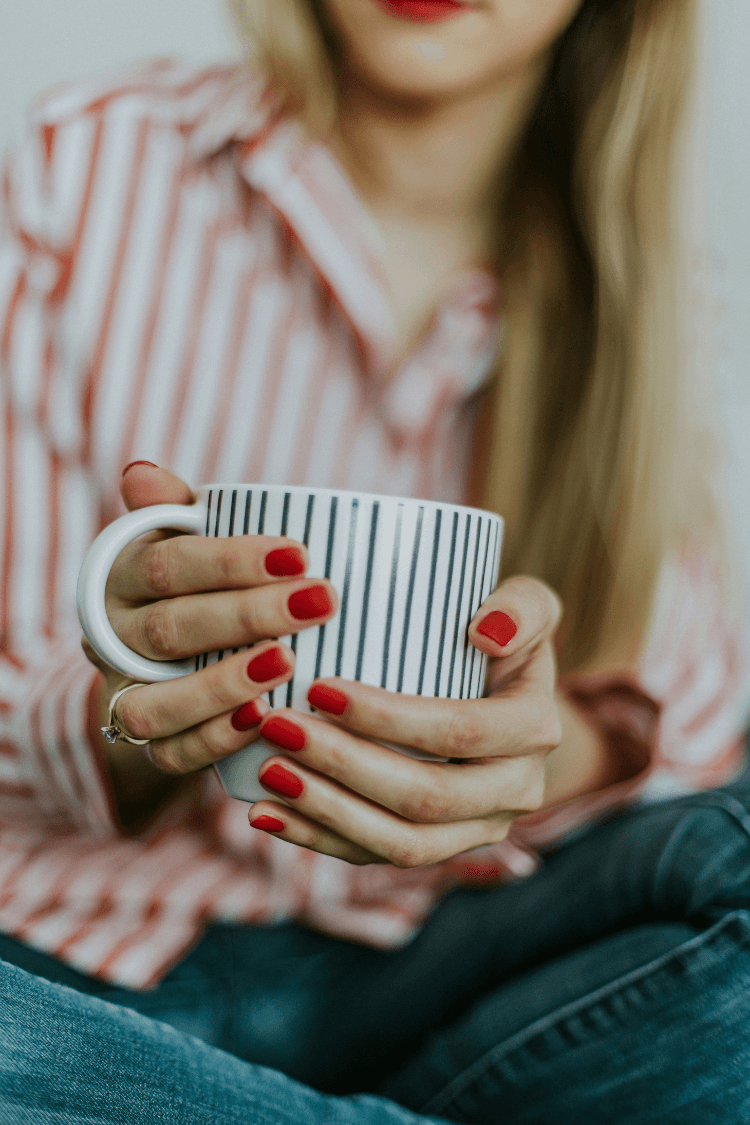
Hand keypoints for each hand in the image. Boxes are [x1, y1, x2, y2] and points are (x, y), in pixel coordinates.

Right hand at [83, 463, 337, 798]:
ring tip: (287, 663)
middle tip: (320, 601)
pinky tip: (263, 719)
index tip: (300, 553)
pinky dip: (215, 739)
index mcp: (121, 576)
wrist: (173, 656)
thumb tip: (143, 474)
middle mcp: (113, 637)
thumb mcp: (188, 537)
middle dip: (248, 615)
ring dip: (222, 684)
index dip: (230, 560)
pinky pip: (170, 752)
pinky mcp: (148, 743)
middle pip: (170, 630)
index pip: (168, 564)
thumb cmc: (199, 580)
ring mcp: (126, 694)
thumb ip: (176, 510)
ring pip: (155, 702)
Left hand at [247, 576, 561, 866]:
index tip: (318, 688)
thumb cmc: (496, 635)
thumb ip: (522, 605)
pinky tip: (265, 813)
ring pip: (402, 844)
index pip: (459, 732)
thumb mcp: (526, 604)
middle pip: (426, 798)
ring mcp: (476, 830)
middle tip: (278, 727)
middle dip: (345, 766)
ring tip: (267, 773)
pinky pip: (375, 858)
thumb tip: (486, 631)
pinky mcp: (436, 849)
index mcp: (534, 729)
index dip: (389, 718)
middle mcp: (515, 791)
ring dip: (328, 811)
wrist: (501, 697)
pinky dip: (317, 839)